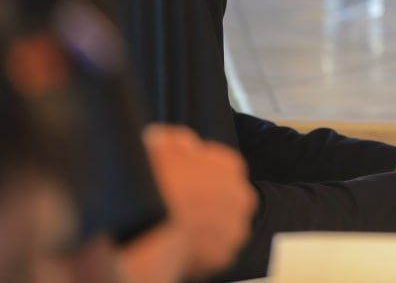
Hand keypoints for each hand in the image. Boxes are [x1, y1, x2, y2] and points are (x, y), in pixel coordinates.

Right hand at [141, 124, 255, 278]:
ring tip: (176, 229)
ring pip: (220, 226)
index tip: (179, 181)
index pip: (219, 166)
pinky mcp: (224, 255)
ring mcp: (235, 227)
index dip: (196, 174)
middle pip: (224, 196)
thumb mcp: (162, 144)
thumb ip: (176, 139)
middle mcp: (241, 195)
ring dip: (204, 227)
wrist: (154, 230)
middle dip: (205, 201)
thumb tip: (174, 141)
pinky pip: (211, 252)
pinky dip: (198, 251)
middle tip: (178, 207)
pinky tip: (178, 246)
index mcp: (230, 165)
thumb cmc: (157, 183)